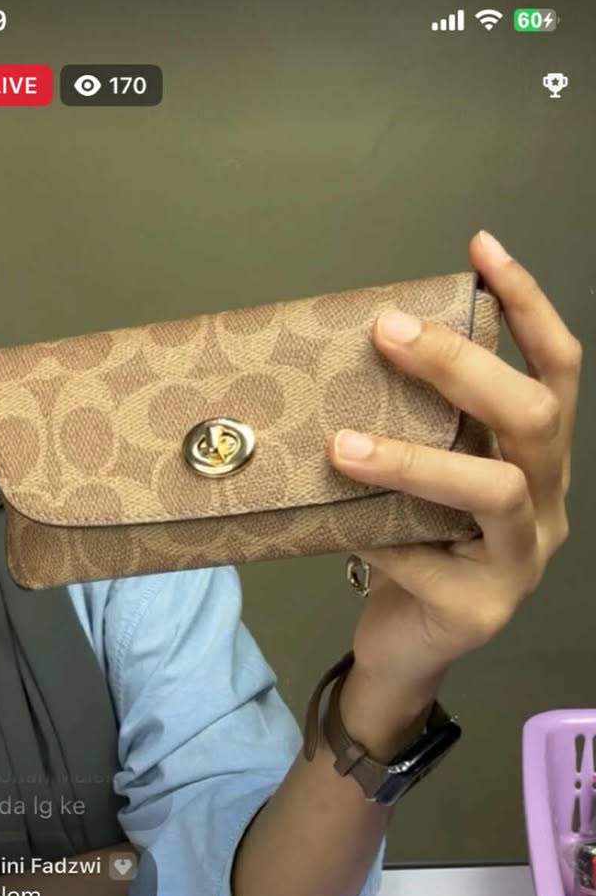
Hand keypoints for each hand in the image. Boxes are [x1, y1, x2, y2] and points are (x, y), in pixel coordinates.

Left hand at [327, 231, 579, 695]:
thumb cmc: (412, 546)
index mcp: (539, 463)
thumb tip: (364, 344)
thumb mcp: (423, 477)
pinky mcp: (480, 611)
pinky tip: (337, 526)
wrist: (402, 647)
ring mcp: (521, 564)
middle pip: (534, 419)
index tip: (481, 247)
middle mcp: (546, 507)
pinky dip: (375, 538)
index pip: (558, 370)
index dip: (529, 305)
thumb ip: (422, 425)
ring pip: (492, 492)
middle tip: (387, 331)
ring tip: (342, 444)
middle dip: (462, 365)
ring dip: (413, 459)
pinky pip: (425, 561)